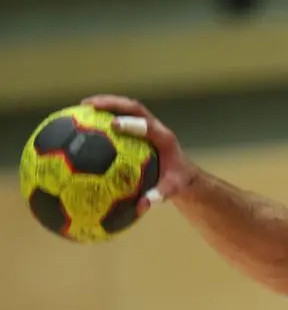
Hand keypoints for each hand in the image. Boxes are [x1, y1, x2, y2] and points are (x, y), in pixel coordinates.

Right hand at [82, 94, 198, 214]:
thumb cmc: (178, 181)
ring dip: (106, 104)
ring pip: (127, 108)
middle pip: (134, 108)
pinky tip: (84, 122)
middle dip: (113, 103)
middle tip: (89, 105)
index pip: (149, 126)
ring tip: (81, 106)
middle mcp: (156, 128)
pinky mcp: (139, 129)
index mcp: (164, 139)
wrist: (184, 174)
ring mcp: (147, 126)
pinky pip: (121, 117)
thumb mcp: (172, 189)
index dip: (133, 123)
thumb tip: (142, 206)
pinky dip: (104, 116)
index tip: (114, 124)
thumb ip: (159, 195)